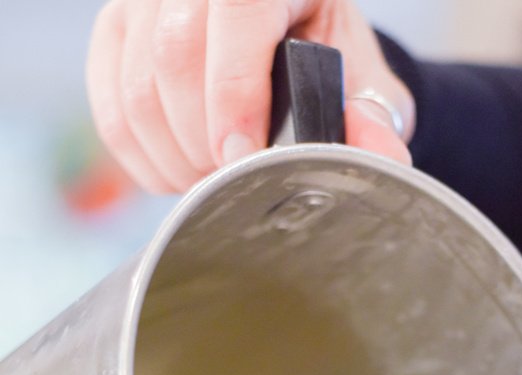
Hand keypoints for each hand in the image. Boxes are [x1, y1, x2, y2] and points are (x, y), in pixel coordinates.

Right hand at [86, 0, 414, 194]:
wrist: (295, 49)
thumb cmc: (330, 67)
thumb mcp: (362, 87)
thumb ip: (370, 123)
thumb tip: (382, 161)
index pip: (237, 14)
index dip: (233, 95)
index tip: (242, 159)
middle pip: (174, 55)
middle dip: (203, 142)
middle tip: (233, 183)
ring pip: (137, 86)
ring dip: (174, 156)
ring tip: (213, 180)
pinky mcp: (118, 30)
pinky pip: (111, 106)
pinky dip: (144, 157)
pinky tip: (181, 171)